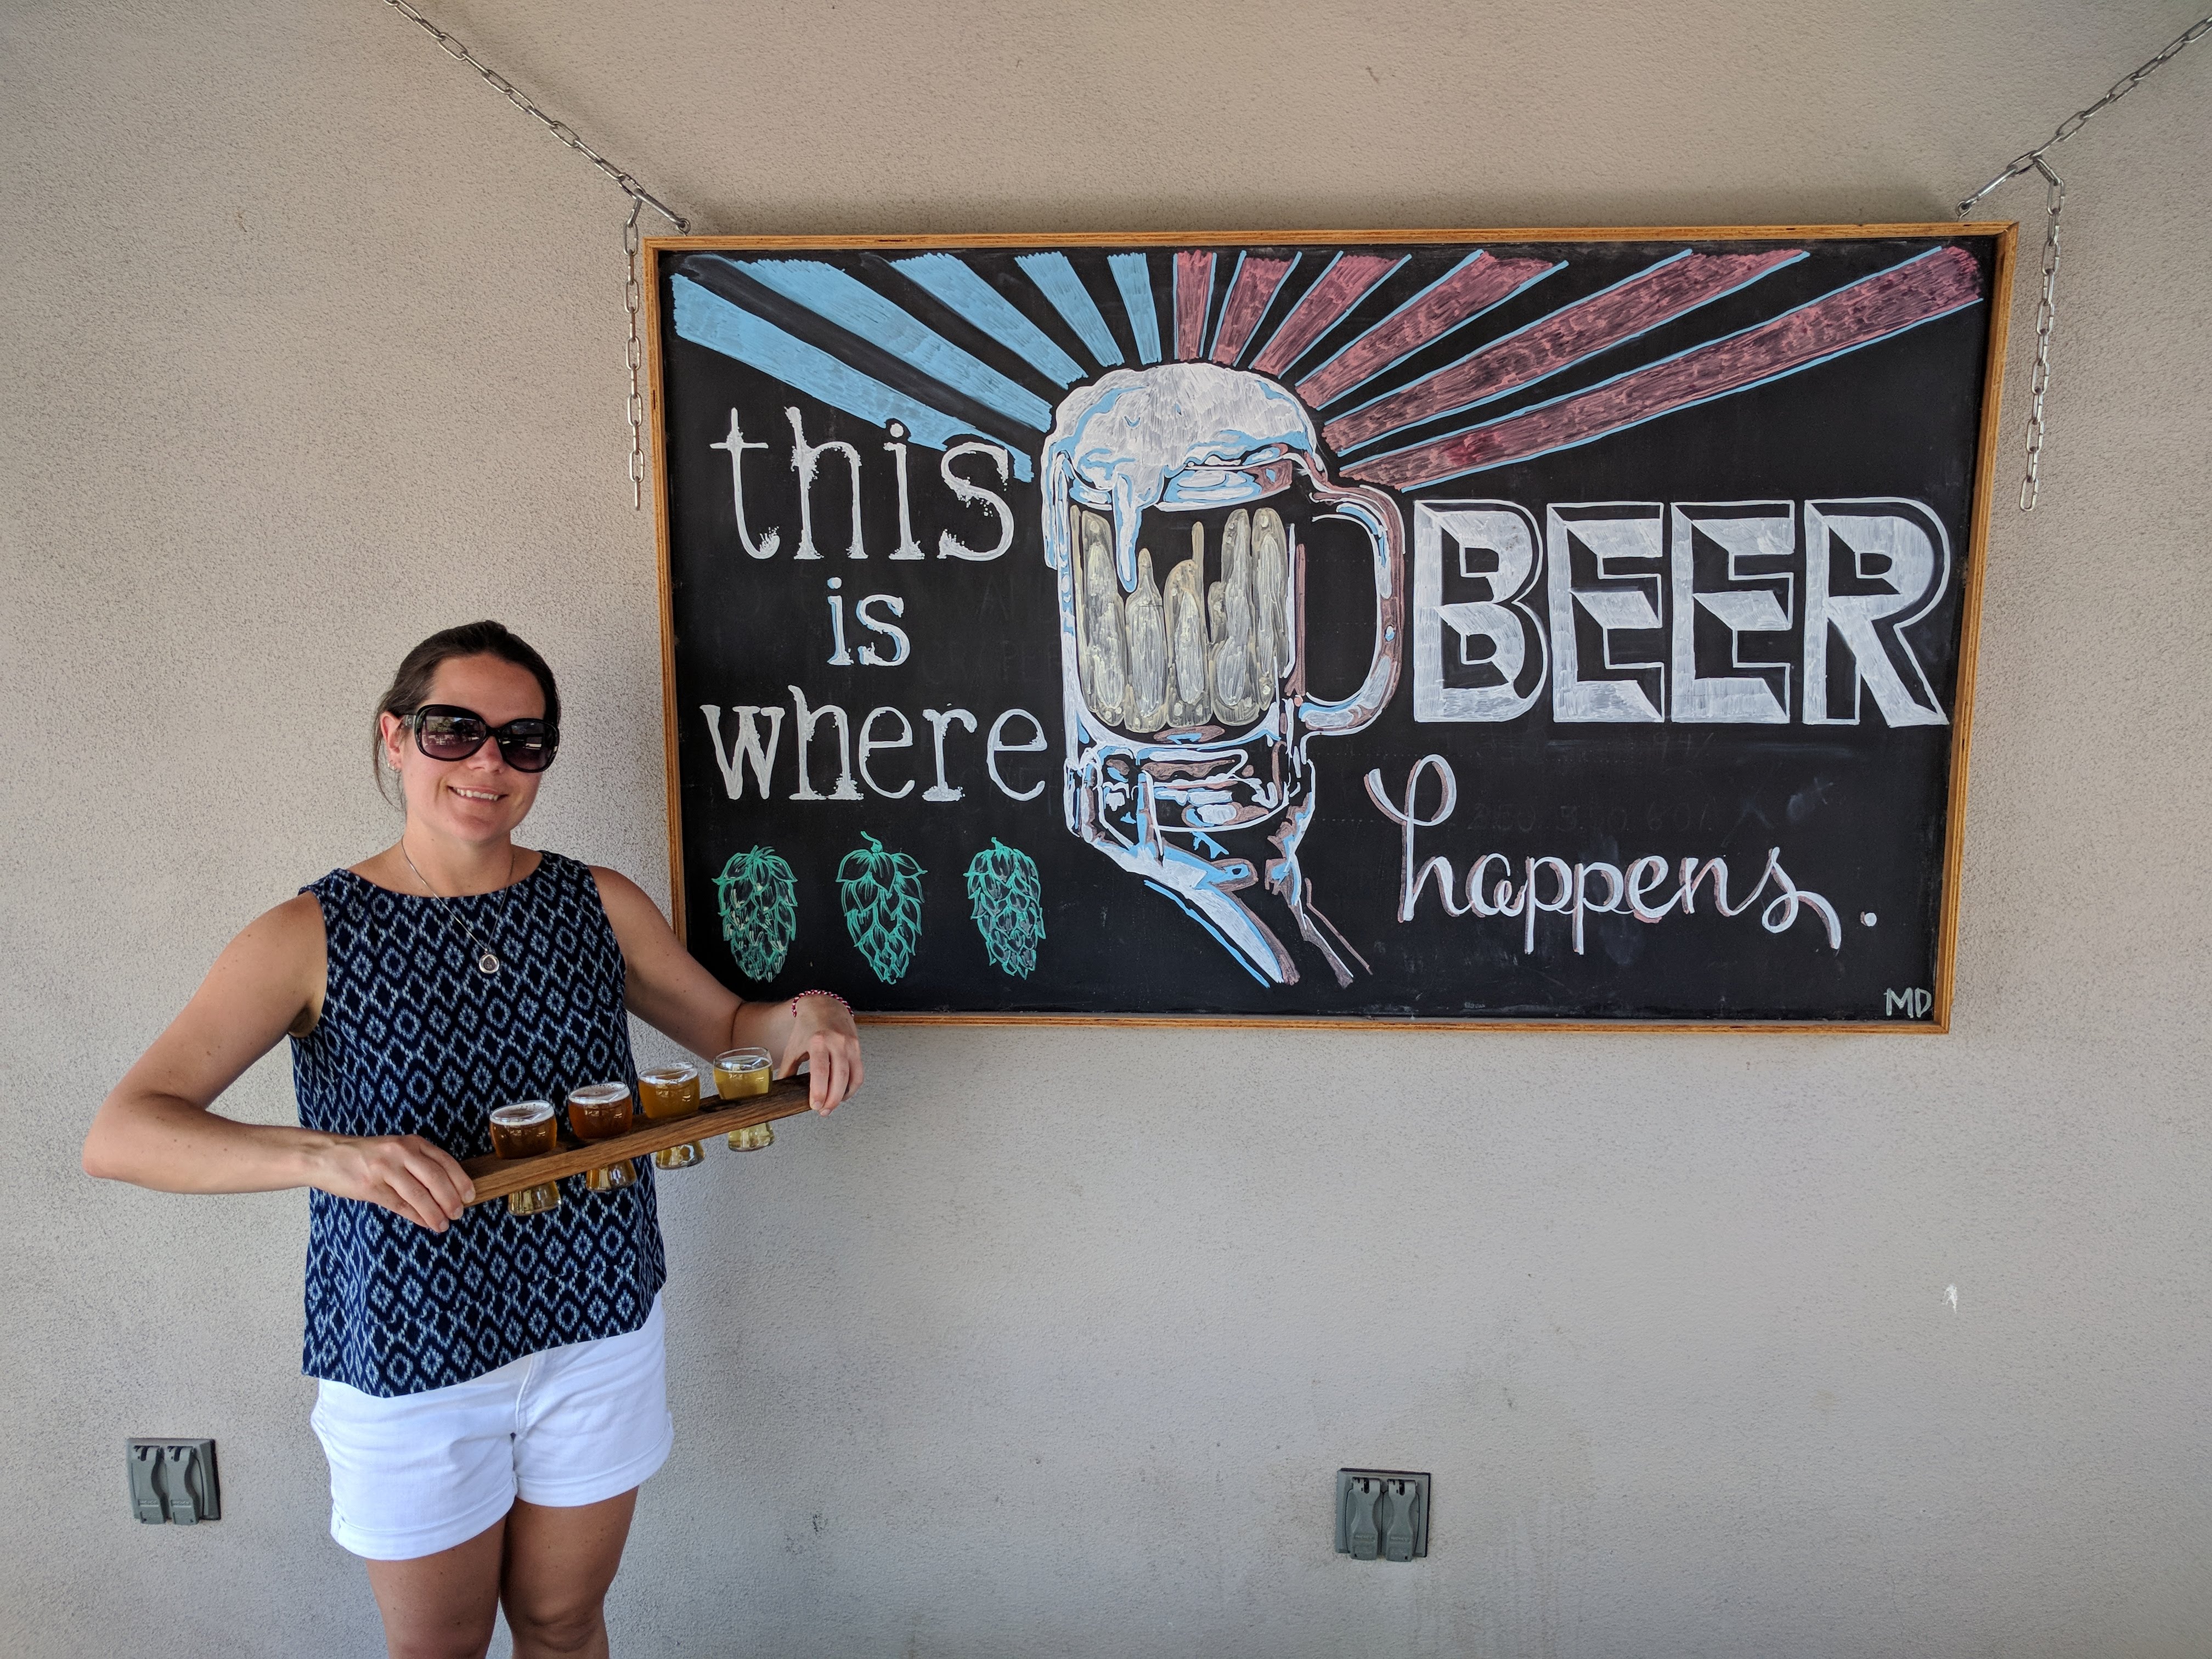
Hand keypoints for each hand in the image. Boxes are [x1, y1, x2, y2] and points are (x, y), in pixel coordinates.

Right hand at [309, 1134, 475, 1231]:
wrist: (326, 1156)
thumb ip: (419, 1164)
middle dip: (451, 1200)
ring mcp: (385, 1169)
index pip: (445, 1162)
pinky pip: (400, 1205)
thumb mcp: (396, 1151)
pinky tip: (425, 1223)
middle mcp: (401, 1153)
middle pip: (436, 1179)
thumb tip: (447, 1189)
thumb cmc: (365, 1156)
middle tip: (458, 1214)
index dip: (460, 1181)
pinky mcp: (371, 1187)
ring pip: (419, 1195)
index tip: (470, 1196)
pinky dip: (416, 1216)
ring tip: (443, 1224)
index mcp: (411, 1142)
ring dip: (435, 1213)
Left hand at [780, 995, 863, 1113]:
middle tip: (823, 1111)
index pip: (821, 1071)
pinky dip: (852, 1086)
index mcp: (818, 1041)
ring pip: (852, 1076)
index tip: (815, 1106)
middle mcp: (837, 1042)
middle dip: (832, 1099)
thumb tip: (781, 1089)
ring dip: (843, 1095)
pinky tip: (843, 1093)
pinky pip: (859, 1072)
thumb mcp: (793, 1047)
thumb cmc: (808, 1027)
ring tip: (832, 1105)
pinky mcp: (857, 1047)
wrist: (824, 1007)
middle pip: (839, 1076)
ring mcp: (850, 1044)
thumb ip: (788, 1069)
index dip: (819, 1091)